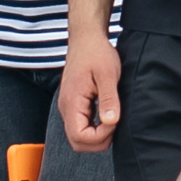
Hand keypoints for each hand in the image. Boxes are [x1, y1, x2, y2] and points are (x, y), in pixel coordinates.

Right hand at [59, 37, 122, 151]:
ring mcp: (69, 108)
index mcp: (72, 102)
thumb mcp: (108, 74)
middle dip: (99, 140)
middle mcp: (66, 108)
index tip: (114, 120)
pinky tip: (107, 114)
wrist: (86, 38)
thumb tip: (111, 122)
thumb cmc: (96, 52)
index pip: (79, 137)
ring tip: (112, 117)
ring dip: (97, 135)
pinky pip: (82, 126)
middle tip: (114, 122)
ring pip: (79, 137)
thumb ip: (108, 99)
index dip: (100, 136)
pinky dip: (95, 128)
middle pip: (78, 142)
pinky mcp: (74, 105)